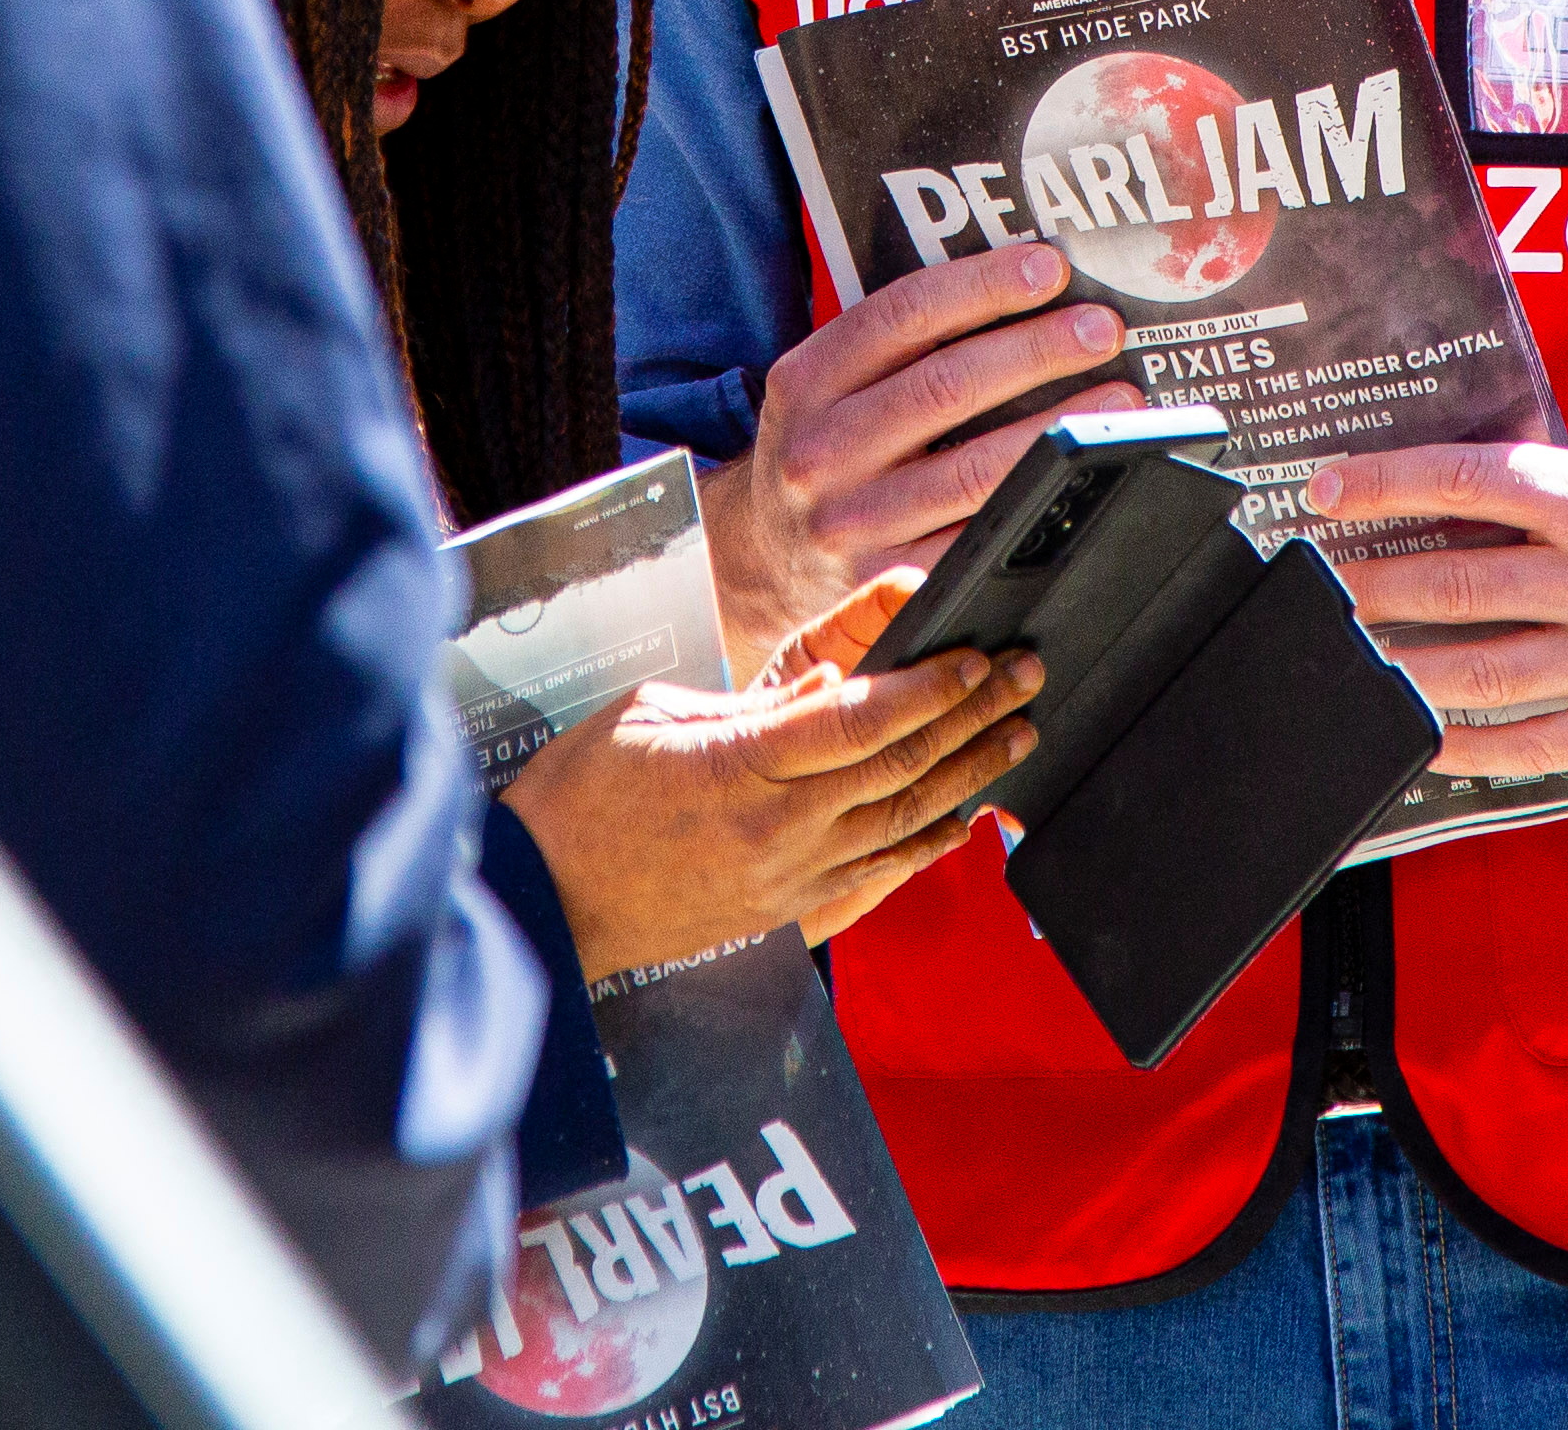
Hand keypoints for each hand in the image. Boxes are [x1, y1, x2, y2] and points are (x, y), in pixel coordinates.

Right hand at [497, 573, 1046, 972]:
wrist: (543, 904)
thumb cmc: (582, 799)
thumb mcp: (654, 716)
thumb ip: (752, 705)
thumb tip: (828, 686)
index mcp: (742, 767)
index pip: (860, 719)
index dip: (929, 686)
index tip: (974, 657)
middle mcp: (779, 829)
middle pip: (900, 765)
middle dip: (973, 716)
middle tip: (1024, 678)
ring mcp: (788, 877)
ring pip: (903, 820)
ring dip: (968, 775)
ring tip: (1016, 736)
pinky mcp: (786, 910)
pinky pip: (877, 874)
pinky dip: (927, 843)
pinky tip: (963, 819)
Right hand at [696, 241, 1131, 674]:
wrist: (761, 559)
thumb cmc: (819, 450)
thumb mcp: (822, 387)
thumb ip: (890, 344)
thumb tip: (1011, 286)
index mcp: (805, 382)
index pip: (902, 316)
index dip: (981, 286)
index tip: (1048, 267)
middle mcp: (821, 450)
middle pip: (946, 387)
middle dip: (1036, 351)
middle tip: (1100, 328)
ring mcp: (853, 522)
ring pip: (974, 469)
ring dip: (1056, 428)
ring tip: (1115, 399)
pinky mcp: (889, 580)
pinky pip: (978, 538)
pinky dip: (1036, 503)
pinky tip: (1079, 477)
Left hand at [1301, 440, 1567, 771]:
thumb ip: (1564, 491)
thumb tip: (1475, 499)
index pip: (1466, 480)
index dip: (1384, 481)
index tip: (1325, 489)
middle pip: (1456, 582)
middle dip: (1372, 585)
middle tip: (1319, 587)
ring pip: (1483, 669)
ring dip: (1404, 666)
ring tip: (1354, 659)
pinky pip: (1538, 742)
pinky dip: (1473, 745)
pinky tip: (1427, 738)